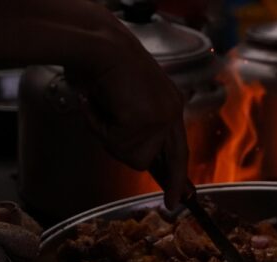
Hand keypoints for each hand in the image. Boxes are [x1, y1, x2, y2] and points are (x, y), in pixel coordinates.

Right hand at [69, 26, 188, 207]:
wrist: (98, 44)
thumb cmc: (104, 65)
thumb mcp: (127, 100)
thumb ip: (135, 126)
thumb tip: (134, 157)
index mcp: (171, 105)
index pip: (178, 151)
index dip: (178, 179)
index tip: (177, 202)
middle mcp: (172, 111)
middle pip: (152, 160)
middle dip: (136, 159)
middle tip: (119, 135)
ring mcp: (162, 117)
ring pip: (131, 156)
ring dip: (109, 136)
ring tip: (103, 107)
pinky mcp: (147, 120)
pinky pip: (117, 145)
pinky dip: (100, 128)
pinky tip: (98, 104)